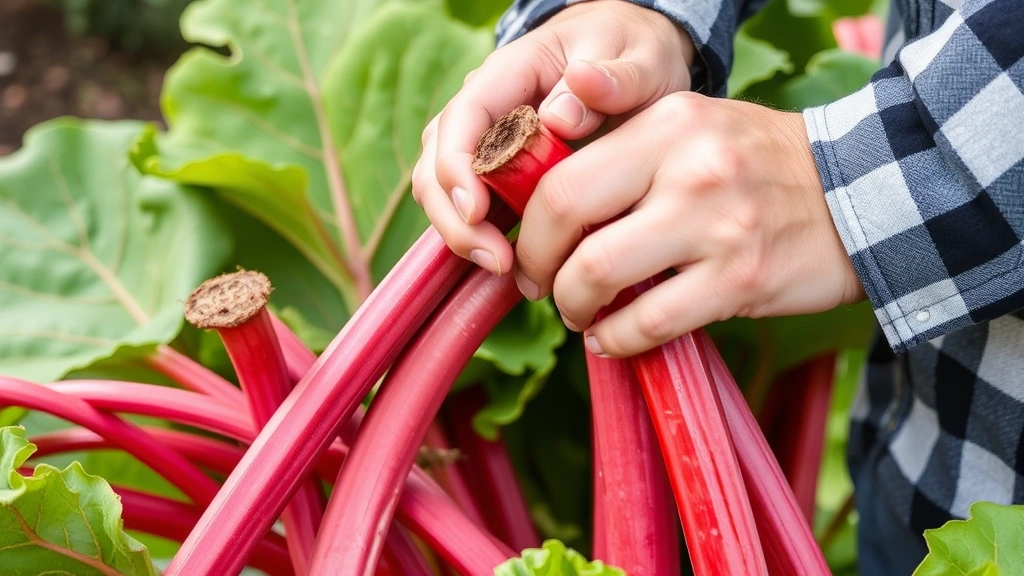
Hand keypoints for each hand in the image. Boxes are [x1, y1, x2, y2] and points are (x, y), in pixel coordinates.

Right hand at [412, 0, 694, 275]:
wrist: (633, 58)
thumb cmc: (634, 55)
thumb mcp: (641, 60)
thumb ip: (613, 81)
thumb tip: (558, 117)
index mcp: (513, 72)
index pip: (462, 117)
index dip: (457, 165)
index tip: (477, 210)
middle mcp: (485, 106)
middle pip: (438, 162)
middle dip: (455, 216)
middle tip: (496, 259)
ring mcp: (483, 139)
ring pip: (442, 189)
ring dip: (463, 233)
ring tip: (504, 267)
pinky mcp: (495, 169)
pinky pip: (469, 204)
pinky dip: (480, 235)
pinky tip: (513, 264)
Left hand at [514, 93, 865, 356]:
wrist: (859, 193)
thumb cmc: (759, 165)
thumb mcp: (695, 129)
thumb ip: (626, 153)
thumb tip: (549, 208)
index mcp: (668, 123)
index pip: (564, 175)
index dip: (532, 227)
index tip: (532, 252)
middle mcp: (689, 166)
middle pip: (568, 218)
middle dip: (540, 265)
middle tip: (544, 288)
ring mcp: (717, 223)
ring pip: (601, 274)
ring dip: (576, 306)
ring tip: (582, 314)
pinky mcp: (741, 278)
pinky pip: (652, 322)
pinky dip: (619, 339)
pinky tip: (614, 338)